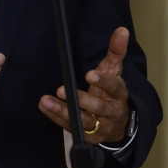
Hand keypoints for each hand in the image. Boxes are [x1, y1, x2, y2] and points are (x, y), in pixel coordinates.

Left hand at [38, 27, 129, 144]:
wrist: (118, 124)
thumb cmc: (111, 92)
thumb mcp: (114, 71)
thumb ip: (116, 51)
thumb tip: (122, 30)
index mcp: (119, 94)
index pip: (113, 87)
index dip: (102, 81)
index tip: (89, 74)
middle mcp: (111, 112)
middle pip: (97, 107)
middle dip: (80, 99)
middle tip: (62, 89)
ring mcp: (100, 126)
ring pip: (82, 121)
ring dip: (63, 111)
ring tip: (46, 101)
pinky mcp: (88, 137)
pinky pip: (70, 127)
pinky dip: (56, 117)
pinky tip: (45, 107)